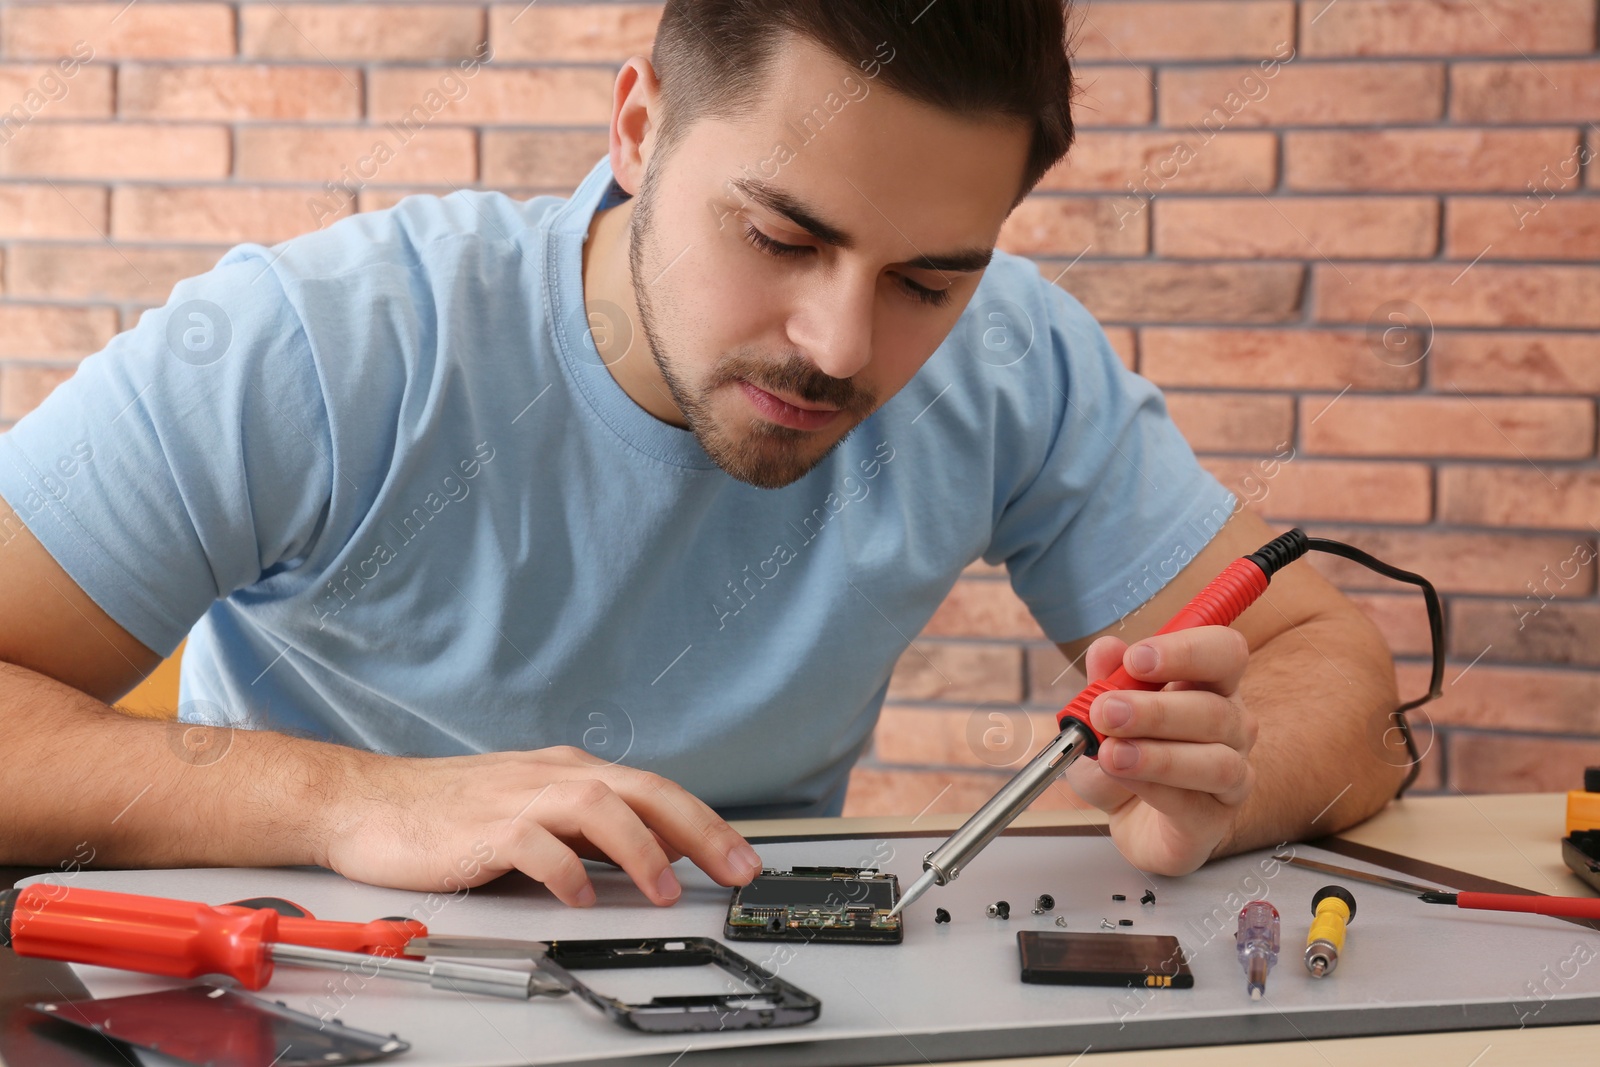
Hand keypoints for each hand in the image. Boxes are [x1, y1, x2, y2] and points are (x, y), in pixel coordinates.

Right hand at [317, 746, 764, 905]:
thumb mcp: (534, 810)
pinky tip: (580, 896)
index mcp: (569, 771)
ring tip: (666, 890)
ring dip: (640, 850)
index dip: (706, 822)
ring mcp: (517, 798)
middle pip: (643, 791)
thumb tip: (654, 854)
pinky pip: (534, 844)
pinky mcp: (481, 828)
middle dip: (700, 831)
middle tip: (736, 869)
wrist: (366, 802)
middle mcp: (551, 776)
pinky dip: (564, 870)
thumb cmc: (448, 810)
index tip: (742, 856)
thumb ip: (589, 828)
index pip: (655, 790)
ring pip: (598, 808)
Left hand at [1062, 626, 1257, 875]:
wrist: (1127, 818)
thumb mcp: (1099, 715)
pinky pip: (1192, 805)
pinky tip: (1121, 778)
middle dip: (1156, 710)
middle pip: (1215, 709)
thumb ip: (1103, 681)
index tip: (1136, 659)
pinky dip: (1153, 788)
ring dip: (1158, 755)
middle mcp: (1232, 727)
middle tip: (1106, 711)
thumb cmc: (1125, 755)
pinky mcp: (1213, 822)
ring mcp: (1232, 778)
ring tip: (1110, 753)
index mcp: (1209, 685)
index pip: (1224, 653)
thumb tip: (1107, 649)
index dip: (1187, 651)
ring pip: (1216, 762)